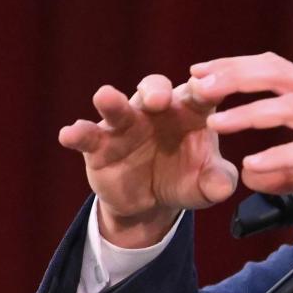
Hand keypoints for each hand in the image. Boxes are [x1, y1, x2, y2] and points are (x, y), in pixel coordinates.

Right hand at [59, 74, 238, 247]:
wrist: (153, 203)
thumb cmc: (187, 180)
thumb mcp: (207, 185)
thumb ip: (218, 182)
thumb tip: (223, 186)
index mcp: (191, 112)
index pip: (200, 94)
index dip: (204, 89)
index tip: (208, 90)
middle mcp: (156, 111)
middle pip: (155, 88)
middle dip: (156, 90)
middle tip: (159, 99)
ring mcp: (125, 125)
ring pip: (116, 106)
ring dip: (111, 100)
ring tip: (105, 97)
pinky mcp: (99, 144)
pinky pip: (86, 135)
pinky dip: (78, 132)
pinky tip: (69, 134)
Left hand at [193, 53, 292, 228]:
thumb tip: (252, 176)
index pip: (275, 71)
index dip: (236, 68)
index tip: (201, 74)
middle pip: (275, 75)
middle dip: (232, 77)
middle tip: (195, 86)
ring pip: (288, 107)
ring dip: (248, 113)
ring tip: (216, 125)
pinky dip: (280, 159)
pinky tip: (253, 169)